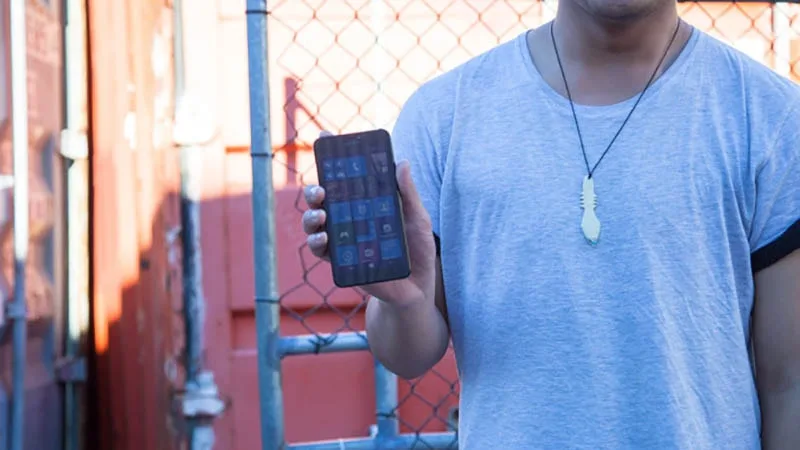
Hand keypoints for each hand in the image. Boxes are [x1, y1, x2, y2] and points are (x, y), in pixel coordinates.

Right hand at [302, 132, 435, 308]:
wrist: (418, 288)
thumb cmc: (419, 251)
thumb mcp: (418, 219)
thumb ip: (409, 194)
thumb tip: (403, 162)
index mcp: (366, 202)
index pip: (346, 176)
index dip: (332, 157)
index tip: (323, 136)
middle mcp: (349, 218)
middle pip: (323, 199)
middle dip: (314, 191)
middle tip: (321, 190)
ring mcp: (343, 240)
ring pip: (315, 223)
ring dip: (311, 217)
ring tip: (320, 216)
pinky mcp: (341, 262)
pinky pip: (321, 250)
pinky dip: (317, 242)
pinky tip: (323, 238)